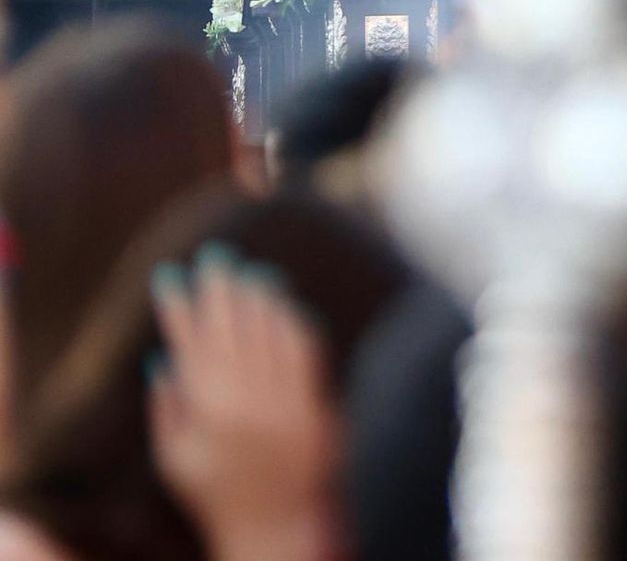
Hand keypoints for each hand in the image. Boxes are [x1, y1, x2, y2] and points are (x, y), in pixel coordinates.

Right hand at [150, 250, 337, 560]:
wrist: (272, 523)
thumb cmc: (214, 494)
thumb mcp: (175, 458)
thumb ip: (167, 407)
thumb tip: (163, 357)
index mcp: (207, 410)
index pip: (189, 343)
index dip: (178, 307)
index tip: (169, 276)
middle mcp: (245, 398)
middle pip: (229, 326)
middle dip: (218, 288)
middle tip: (214, 257)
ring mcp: (281, 397)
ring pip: (267, 330)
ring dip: (256, 296)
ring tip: (247, 271)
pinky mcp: (310, 401)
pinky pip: (302, 347)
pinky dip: (291, 321)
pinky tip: (283, 304)